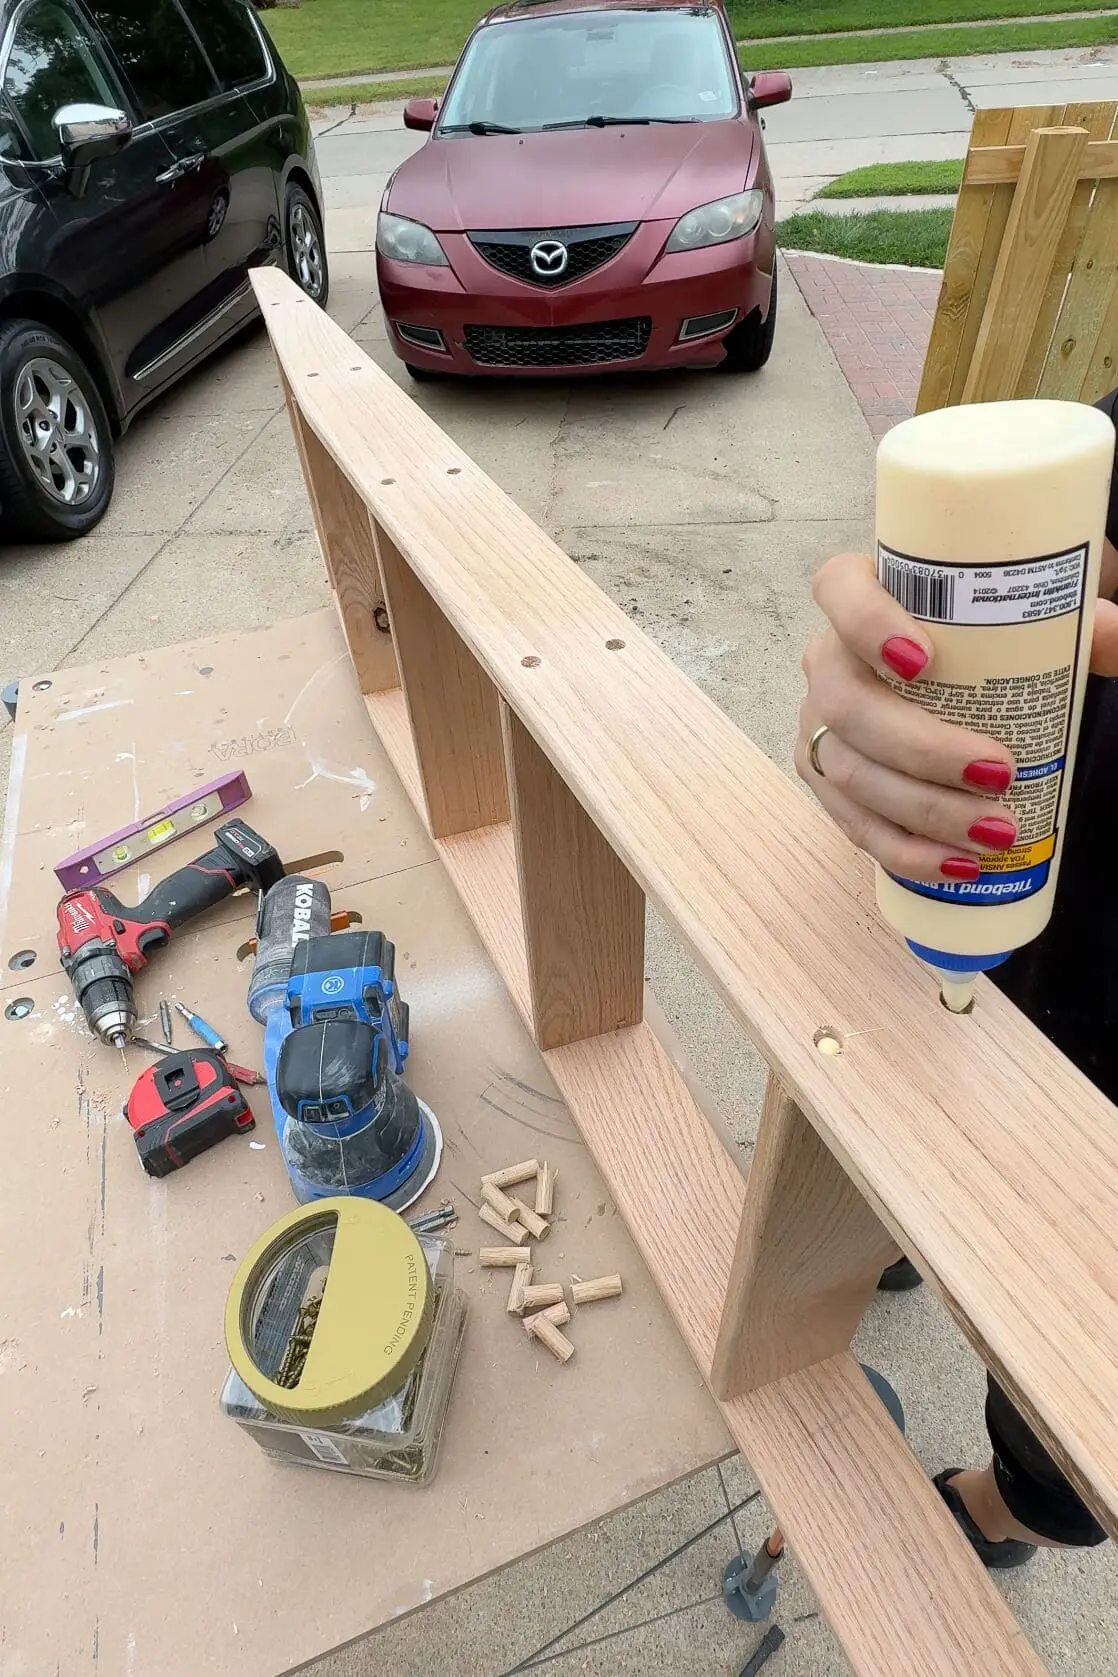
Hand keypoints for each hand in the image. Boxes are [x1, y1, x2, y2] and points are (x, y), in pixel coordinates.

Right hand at [796, 546, 1117, 883]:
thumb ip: (1077, 624)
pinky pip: (852, 822)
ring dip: (924, 811)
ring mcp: (818, 722)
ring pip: (850, 771)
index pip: (839, 591)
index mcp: (861, 595)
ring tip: (993, 832)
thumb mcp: (1026, 617)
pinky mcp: (824, 777)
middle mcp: (828, 660)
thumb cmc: (980, 638)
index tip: (922, 660)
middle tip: (997, 773)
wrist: (951, 676)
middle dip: (921, 749)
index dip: (867, 624)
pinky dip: (905, 850)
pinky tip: (955, 865)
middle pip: (849, 704)